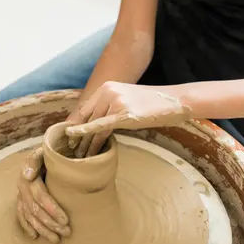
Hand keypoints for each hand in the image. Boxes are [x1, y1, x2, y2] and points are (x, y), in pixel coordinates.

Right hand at [17, 147, 70, 243]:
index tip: (66, 219)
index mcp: (29, 173)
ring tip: (57, 239)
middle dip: (51, 223)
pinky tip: (35, 236)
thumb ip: (37, 159)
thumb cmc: (48, 152)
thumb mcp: (45, 150)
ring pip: (29, 215)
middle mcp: (22, 185)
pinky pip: (21, 215)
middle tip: (67, 231)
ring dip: (43, 229)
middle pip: (35, 209)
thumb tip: (28, 175)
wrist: (43, 150)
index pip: (40, 196)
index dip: (52, 209)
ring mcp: (20, 193)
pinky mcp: (20, 199)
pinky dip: (27, 226)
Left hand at [66, 81, 191, 156]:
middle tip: (70, 150)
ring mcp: (115, 101)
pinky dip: (88, 133)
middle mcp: (108, 91)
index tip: (68, 137)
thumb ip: (111, 107)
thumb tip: (97, 124)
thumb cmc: (152, 104)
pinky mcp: (124, 113)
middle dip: (77, 135)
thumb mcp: (126, 100)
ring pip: (93, 124)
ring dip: (85, 141)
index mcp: (106, 87)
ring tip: (80, 155)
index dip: (75, 123)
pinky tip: (78, 139)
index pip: (85, 108)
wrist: (174, 101)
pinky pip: (102, 126)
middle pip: (86, 117)